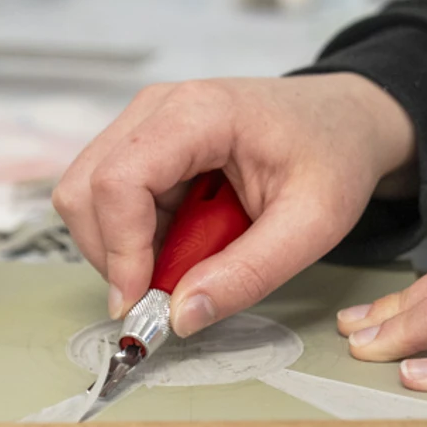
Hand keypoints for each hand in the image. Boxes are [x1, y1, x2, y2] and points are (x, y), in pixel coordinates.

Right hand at [53, 75, 415, 334]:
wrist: (342, 119)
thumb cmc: (333, 155)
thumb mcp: (312, 225)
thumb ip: (248, 274)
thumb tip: (181, 317)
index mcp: (198, 113)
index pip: (119, 181)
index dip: (120, 250)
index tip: (141, 302)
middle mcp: (155, 109)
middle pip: (84, 191)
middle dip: (113, 256)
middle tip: (163, 293)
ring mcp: (142, 125)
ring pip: (86, 200)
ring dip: (121, 250)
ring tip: (185, 264)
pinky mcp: (141, 147)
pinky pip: (106, 202)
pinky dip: (132, 239)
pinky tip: (181, 244)